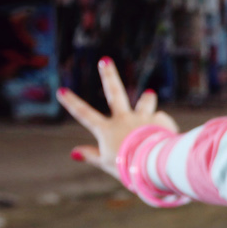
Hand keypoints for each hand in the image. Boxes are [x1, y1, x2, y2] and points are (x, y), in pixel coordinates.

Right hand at [56, 57, 176, 179]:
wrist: (154, 164)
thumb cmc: (128, 168)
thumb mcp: (106, 163)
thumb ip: (91, 155)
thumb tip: (74, 152)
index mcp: (107, 130)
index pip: (84, 114)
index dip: (71, 102)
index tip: (61, 90)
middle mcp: (124, 119)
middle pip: (114, 92)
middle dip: (108, 75)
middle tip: (105, 60)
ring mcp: (142, 117)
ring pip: (144, 102)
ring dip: (146, 98)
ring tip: (148, 94)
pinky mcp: (160, 120)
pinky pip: (160, 121)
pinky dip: (161, 128)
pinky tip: (165, 138)